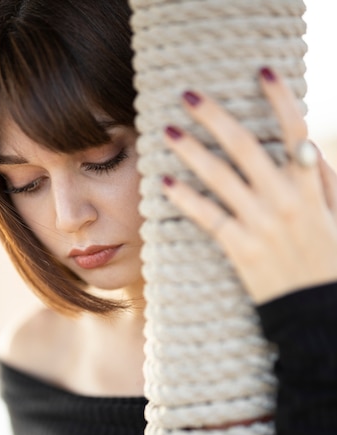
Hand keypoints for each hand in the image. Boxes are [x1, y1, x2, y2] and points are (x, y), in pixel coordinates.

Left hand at [162, 67, 336, 303]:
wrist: (316, 310)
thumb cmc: (329, 262)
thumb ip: (324, 180)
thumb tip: (305, 147)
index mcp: (311, 186)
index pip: (294, 131)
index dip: (279, 97)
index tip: (261, 71)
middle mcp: (284, 198)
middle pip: (244, 145)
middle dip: (214, 116)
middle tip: (188, 95)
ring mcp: (261, 223)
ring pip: (220, 177)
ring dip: (191, 150)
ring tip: (167, 131)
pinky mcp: (241, 248)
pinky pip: (209, 218)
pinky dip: (187, 200)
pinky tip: (166, 183)